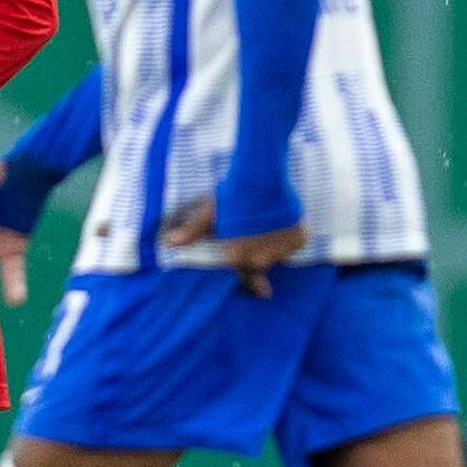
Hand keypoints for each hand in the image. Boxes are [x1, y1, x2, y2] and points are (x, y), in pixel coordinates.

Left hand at [161, 194, 307, 297]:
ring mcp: (282, 249)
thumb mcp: (208, 214)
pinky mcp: (299, 237)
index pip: (239, 275)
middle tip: (255, 247)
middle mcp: (261, 258)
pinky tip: (279, 226)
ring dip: (271, 249)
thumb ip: (191, 232)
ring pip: (276, 256)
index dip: (243, 279)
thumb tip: (167, 244)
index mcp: (237, 257)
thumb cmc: (231, 195)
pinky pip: (292, 245)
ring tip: (265, 230)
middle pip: (258, 266)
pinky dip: (287, 239)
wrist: (261, 176)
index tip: (255, 290)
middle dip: (254, 259)